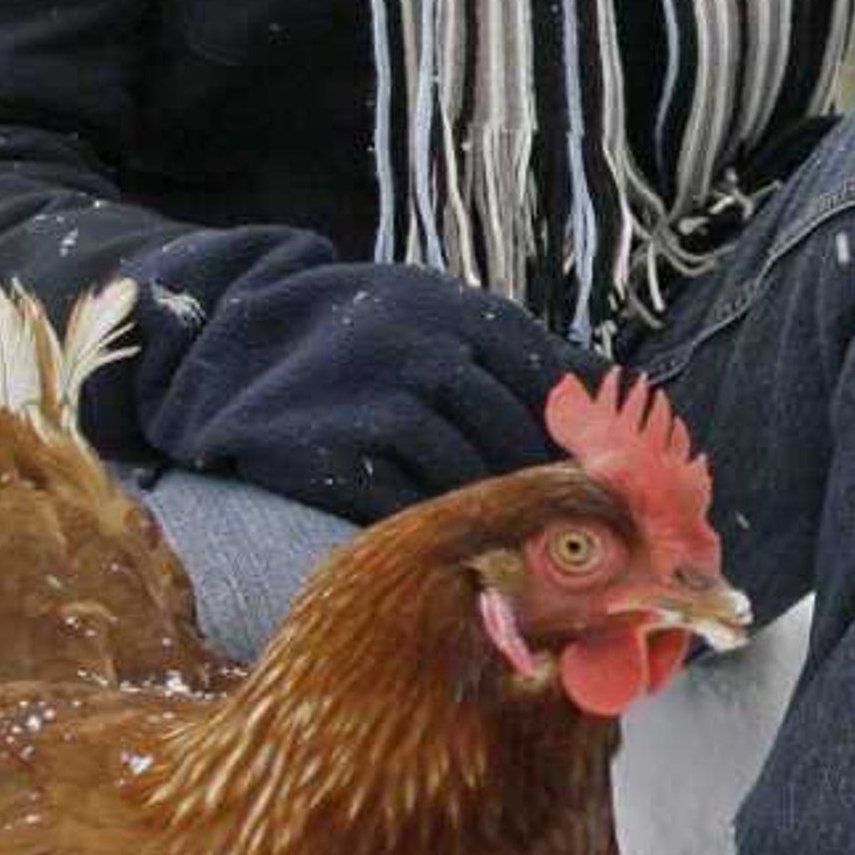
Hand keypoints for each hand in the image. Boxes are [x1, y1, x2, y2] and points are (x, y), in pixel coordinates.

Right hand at [135, 250, 577, 521]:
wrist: (238, 334)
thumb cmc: (359, 336)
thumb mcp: (440, 315)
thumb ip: (517, 354)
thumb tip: (616, 395)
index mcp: (470, 317)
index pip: (555, 390)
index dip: (577, 443)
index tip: (592, 482)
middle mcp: (434, 354)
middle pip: (516, 441)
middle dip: (539, 490)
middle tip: (554, 531)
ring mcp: (385, 402)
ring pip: (469, 479)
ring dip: (485, 515)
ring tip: (492, 540)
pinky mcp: (340, 452)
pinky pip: (407, 506)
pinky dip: (425, 527)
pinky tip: (429, 536)